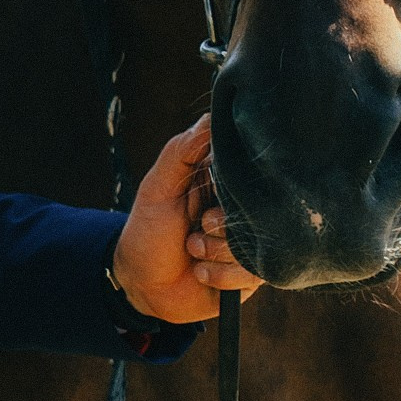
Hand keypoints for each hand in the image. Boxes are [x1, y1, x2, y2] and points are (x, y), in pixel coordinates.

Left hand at [113, 119, 265, 323]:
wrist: (142, 284)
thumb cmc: (148, 230)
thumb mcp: (158, 186)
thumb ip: (181, 151)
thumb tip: (211, 117)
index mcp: (224, 182)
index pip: (251, 169)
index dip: (236, 183)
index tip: (212, 194)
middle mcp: (242, 210)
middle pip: (259, 209)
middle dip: (220, 222)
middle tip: (198, 225)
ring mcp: (250, 242)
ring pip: (255, 244)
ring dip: (215, 251)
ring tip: (192, 250)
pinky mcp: (251, 274)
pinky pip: (251, 274)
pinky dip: (219, 275)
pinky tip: (201, 272)